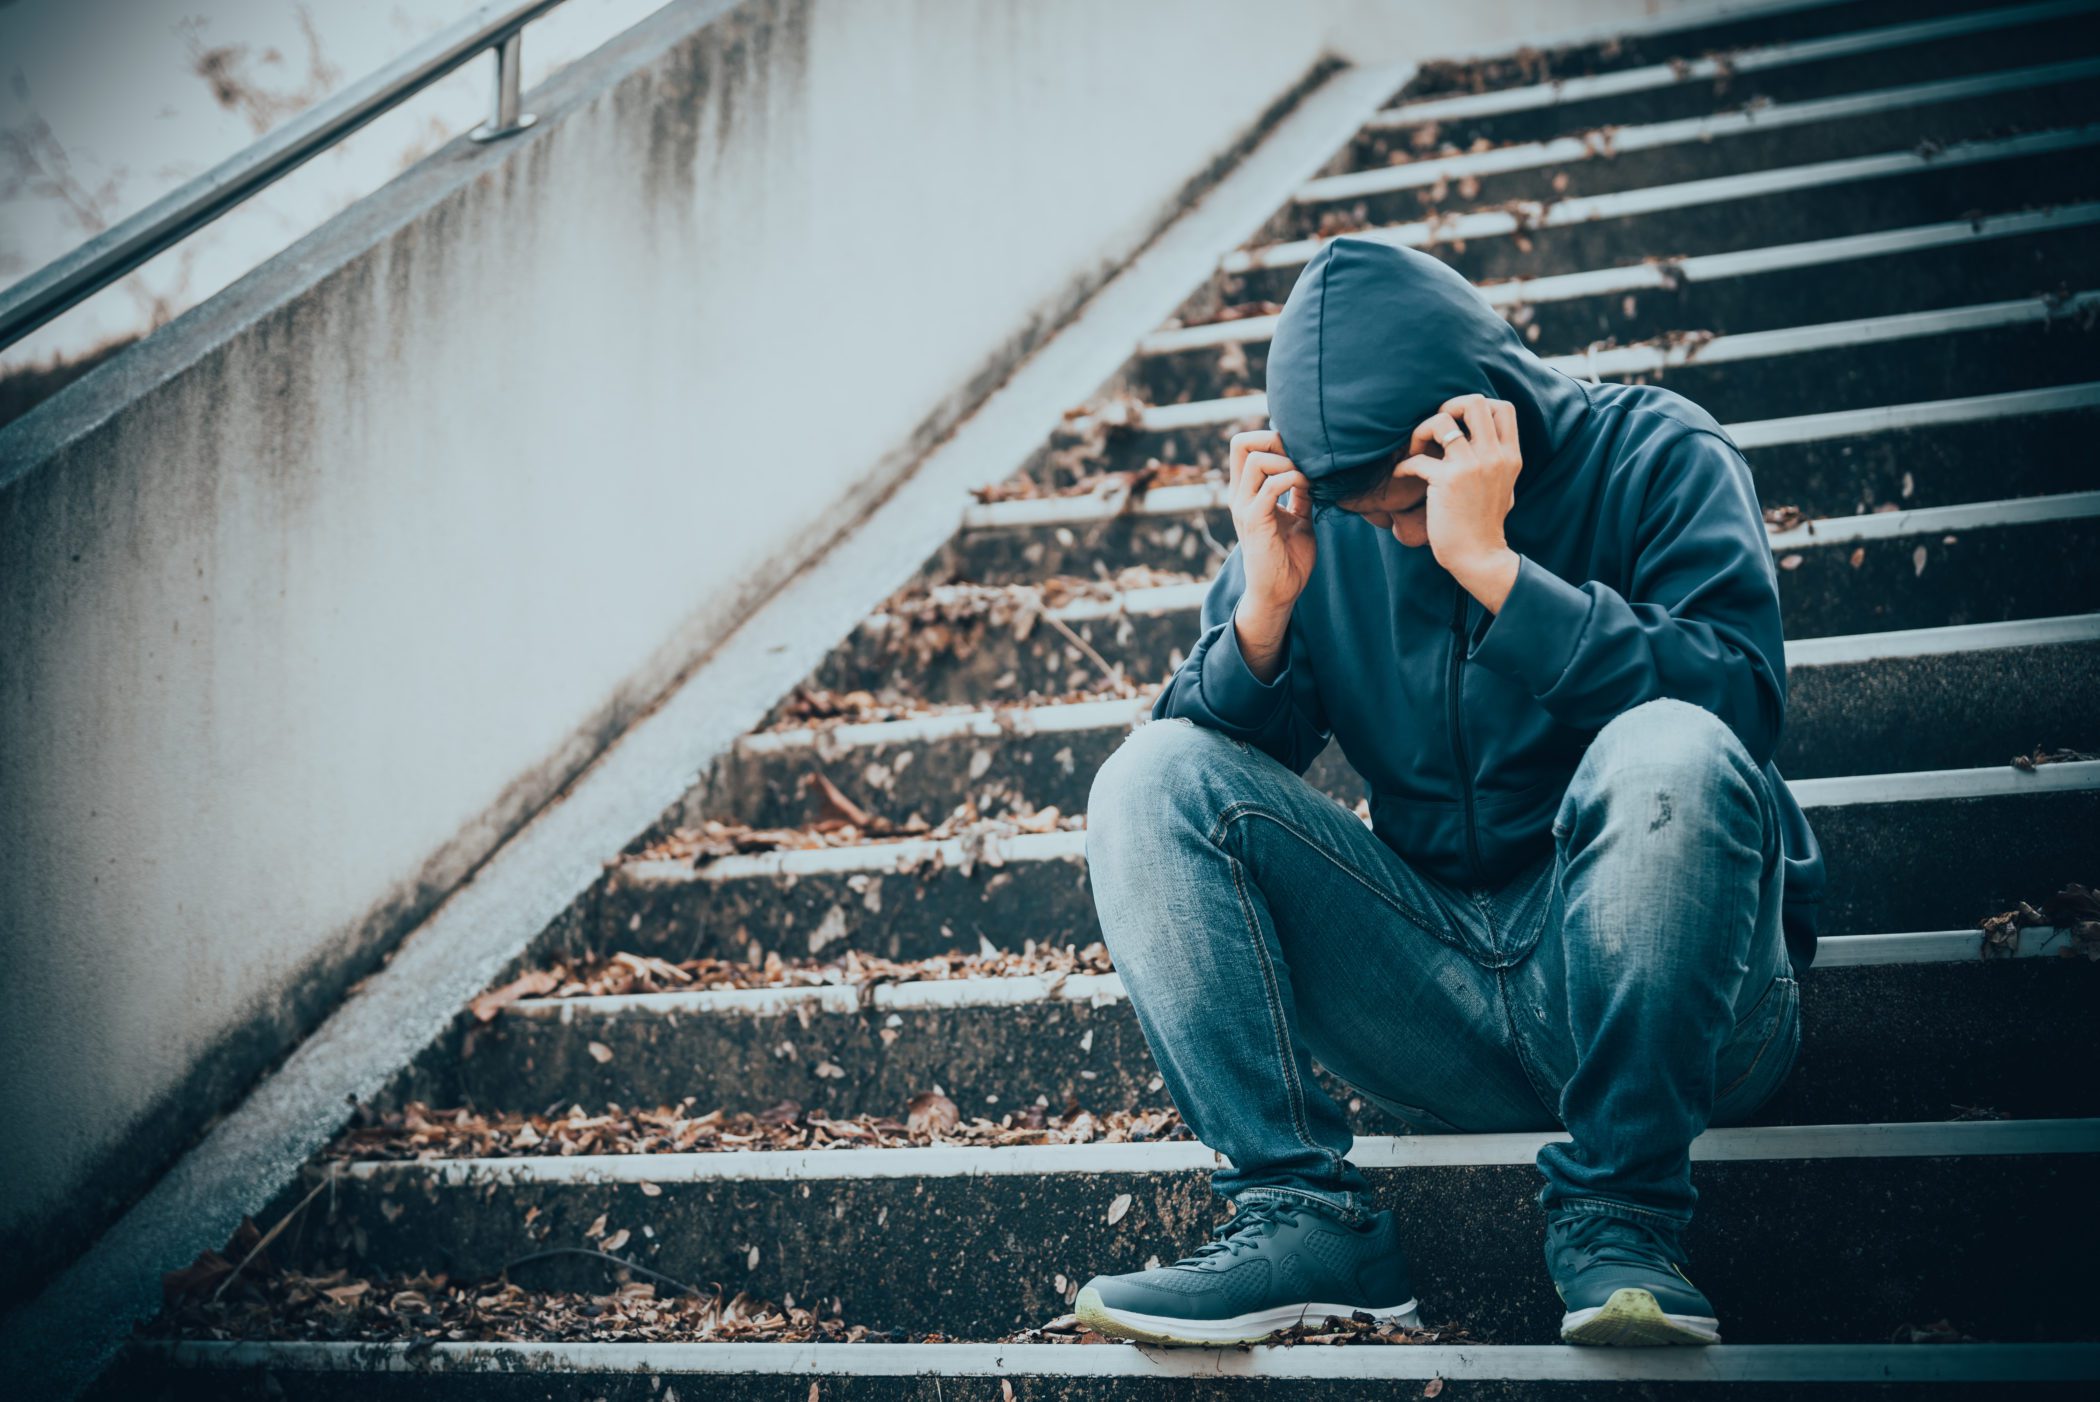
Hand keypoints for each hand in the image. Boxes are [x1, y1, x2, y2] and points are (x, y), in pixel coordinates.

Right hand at [1226, 429, 1314, 678]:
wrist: (1280, 592)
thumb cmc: (1288, 558)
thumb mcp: (1298, 517)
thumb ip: (1299, 493)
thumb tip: (1311, 470)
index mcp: (1246, 491)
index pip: (1244, 445)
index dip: (1270, 438)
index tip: (1297, 453)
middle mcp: (1239, 495)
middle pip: (1242, 443)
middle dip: (1274, 440)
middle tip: (1299, 458)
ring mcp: (1244, 507)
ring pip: (1256, 459)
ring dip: (1286, 462)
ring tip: (1305, 478)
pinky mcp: (1255, 521)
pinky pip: (1270, 486)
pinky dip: (1292, 479)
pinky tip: (1307, 489)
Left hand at [1398, 394, 1522, 610]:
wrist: (1480, 558)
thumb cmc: (1485, 525)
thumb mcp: (1504, 487)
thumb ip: (1497, 461)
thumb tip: (1482, 440)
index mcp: (1510, 456)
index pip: (1503, 408)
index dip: (1477, 406)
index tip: (1459, 422)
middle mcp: (1494, 456)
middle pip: (1474, 402)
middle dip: (1448, 407)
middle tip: (1435, 429)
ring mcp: (1472, 466)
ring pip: (1441, 420)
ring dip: (1421, 431)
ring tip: (1416, 450)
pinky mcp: (1447, 481)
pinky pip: (1417, 459)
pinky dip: (1403, 466)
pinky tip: (1402, 476)